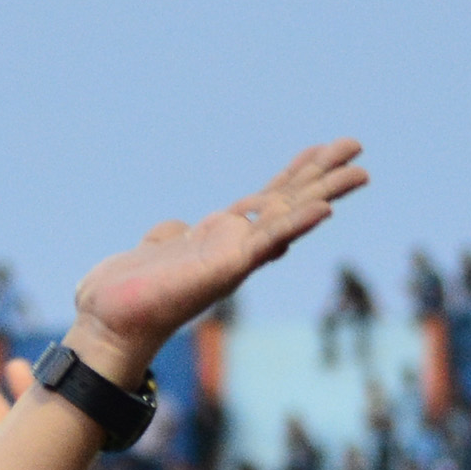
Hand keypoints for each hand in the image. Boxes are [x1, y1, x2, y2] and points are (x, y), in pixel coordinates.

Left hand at [65, 140, 367, 383]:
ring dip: (326, 192)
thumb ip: (168, 236)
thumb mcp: (154, 249)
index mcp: (221, 239)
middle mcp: (236, 248)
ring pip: (289, 217)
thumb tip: (172, 229)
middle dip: (323, 175)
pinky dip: (297, 225)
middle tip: (357, 147)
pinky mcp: (227, 269)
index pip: (267, 200)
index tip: (320, 150)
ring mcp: (236, 259)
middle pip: (289, 201)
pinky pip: (268, 241)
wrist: (109, 322)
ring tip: (361, 171)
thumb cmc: (127, 295)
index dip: (294, 175)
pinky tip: (326, 208)